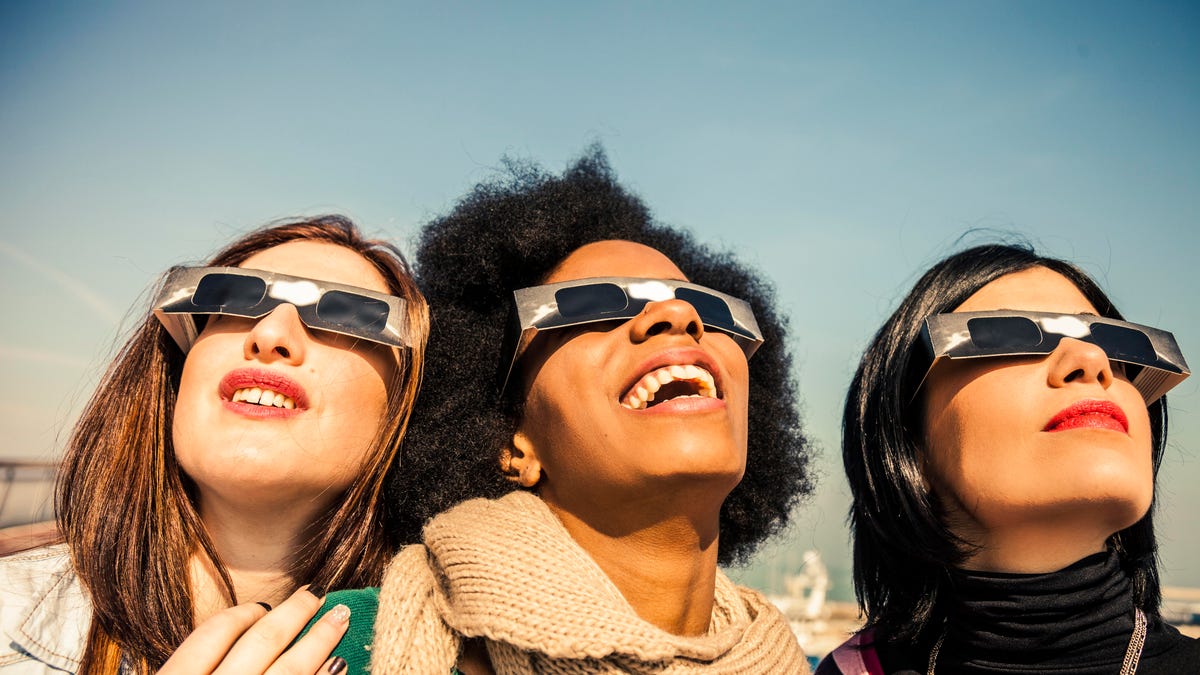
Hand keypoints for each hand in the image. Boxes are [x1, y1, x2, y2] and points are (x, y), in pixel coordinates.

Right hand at [158, 585, 349, 674]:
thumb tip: (241, 632)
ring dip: (321, 639)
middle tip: (316, 591)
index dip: (241, 614)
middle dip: (295, 612)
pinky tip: (340, 664)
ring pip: (292, 669)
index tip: (262, 606)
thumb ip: (193, 667)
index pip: (212, 634)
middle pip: (261, 642)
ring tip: (340, 617)